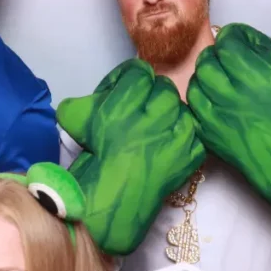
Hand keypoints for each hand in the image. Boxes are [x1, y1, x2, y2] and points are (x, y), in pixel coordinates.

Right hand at [57, 59, 204, 256]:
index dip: (131, 80)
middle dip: (153, 97)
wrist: (113, 197)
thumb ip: (84, 99)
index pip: (139, 72)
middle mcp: (156, 115)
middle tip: (143, 113)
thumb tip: (99, 94)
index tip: (127, 93)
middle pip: (164, 88)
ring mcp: (178, 135)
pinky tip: (170, 146)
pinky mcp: (192, 153)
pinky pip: (195, 134)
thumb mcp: (74, 120)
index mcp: (127, 102)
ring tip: (158, 130)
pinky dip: (185, 139)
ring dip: (171, 116)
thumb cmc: (94, 158)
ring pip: (182, 108)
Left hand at [187, 23, 270, 216]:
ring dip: (206, 80)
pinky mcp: (206, 133)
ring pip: (195, 85)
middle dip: (218, 57)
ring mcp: (212, 114)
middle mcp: (225, 90)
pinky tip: (212, 104)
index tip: (246, 44)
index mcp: (248, 70)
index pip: (228, 39)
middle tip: (230, 62)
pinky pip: (192, 111)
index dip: (238, 38)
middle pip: (206, 61)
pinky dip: (200, 104)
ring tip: (219, 83)